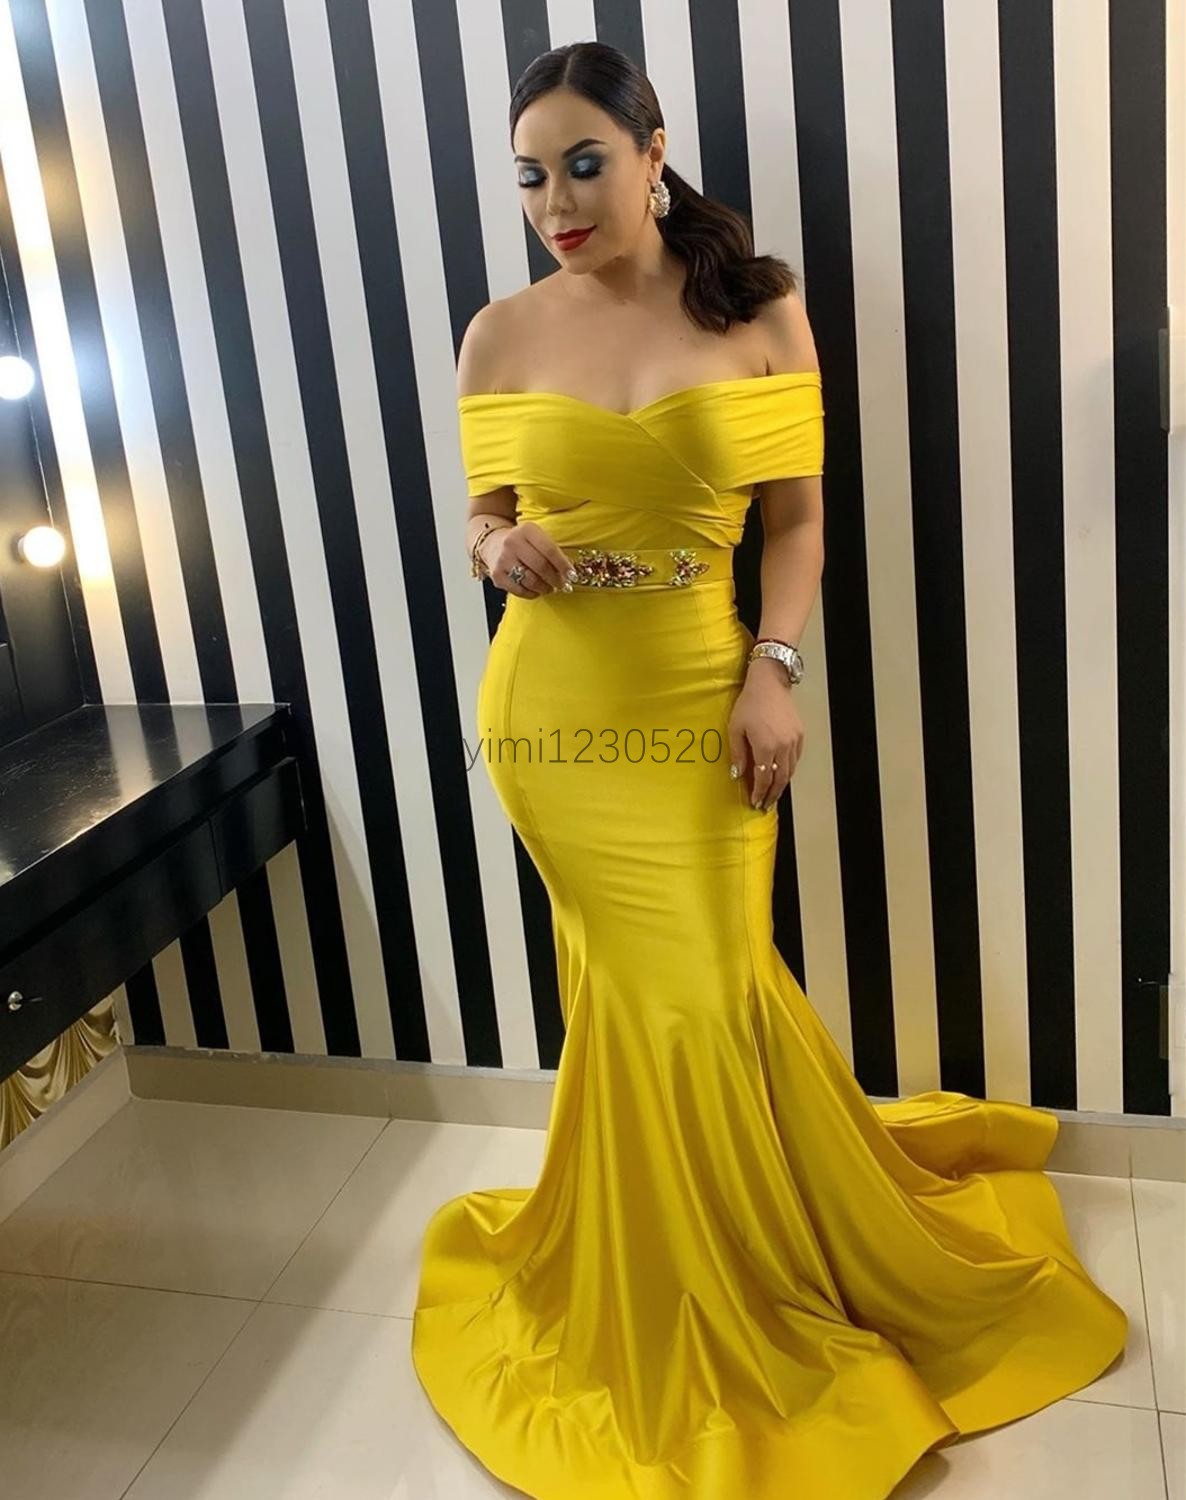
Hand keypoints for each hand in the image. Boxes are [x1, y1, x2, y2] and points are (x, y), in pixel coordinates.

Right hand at [481, 522, 577, 597]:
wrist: (493, 544)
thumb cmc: (522, 543)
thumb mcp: (537, 537)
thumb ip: (552, 551)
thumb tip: (569, 574)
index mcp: (527, 530)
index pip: (550, 550)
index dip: (563, 565)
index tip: (572, 575)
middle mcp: (513, 542)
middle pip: (541, 566)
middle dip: (555, 579)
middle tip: (562, 584)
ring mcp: (503, 559)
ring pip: (531, 580)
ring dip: (544, 588)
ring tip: (549, 588)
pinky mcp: (497, 575)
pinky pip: (519, 590)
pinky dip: (531, 593)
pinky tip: (535, 590)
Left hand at [727, 659, 803, 809]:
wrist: (769, 683)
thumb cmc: (749, 703)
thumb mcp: (735, 728)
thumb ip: (738, 754)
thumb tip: (738, 775)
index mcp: (766, 747)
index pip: (764, 778)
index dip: (759, 792)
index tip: (755, 801)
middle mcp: (783, 747)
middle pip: (780, 779)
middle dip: (773, 794)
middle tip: (766, 804)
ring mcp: (794, 741)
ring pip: (790, 770)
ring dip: (782, 784)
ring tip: (773, 793)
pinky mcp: (799, 735)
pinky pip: (795, 759)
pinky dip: (789, 770)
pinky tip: (781, 774)